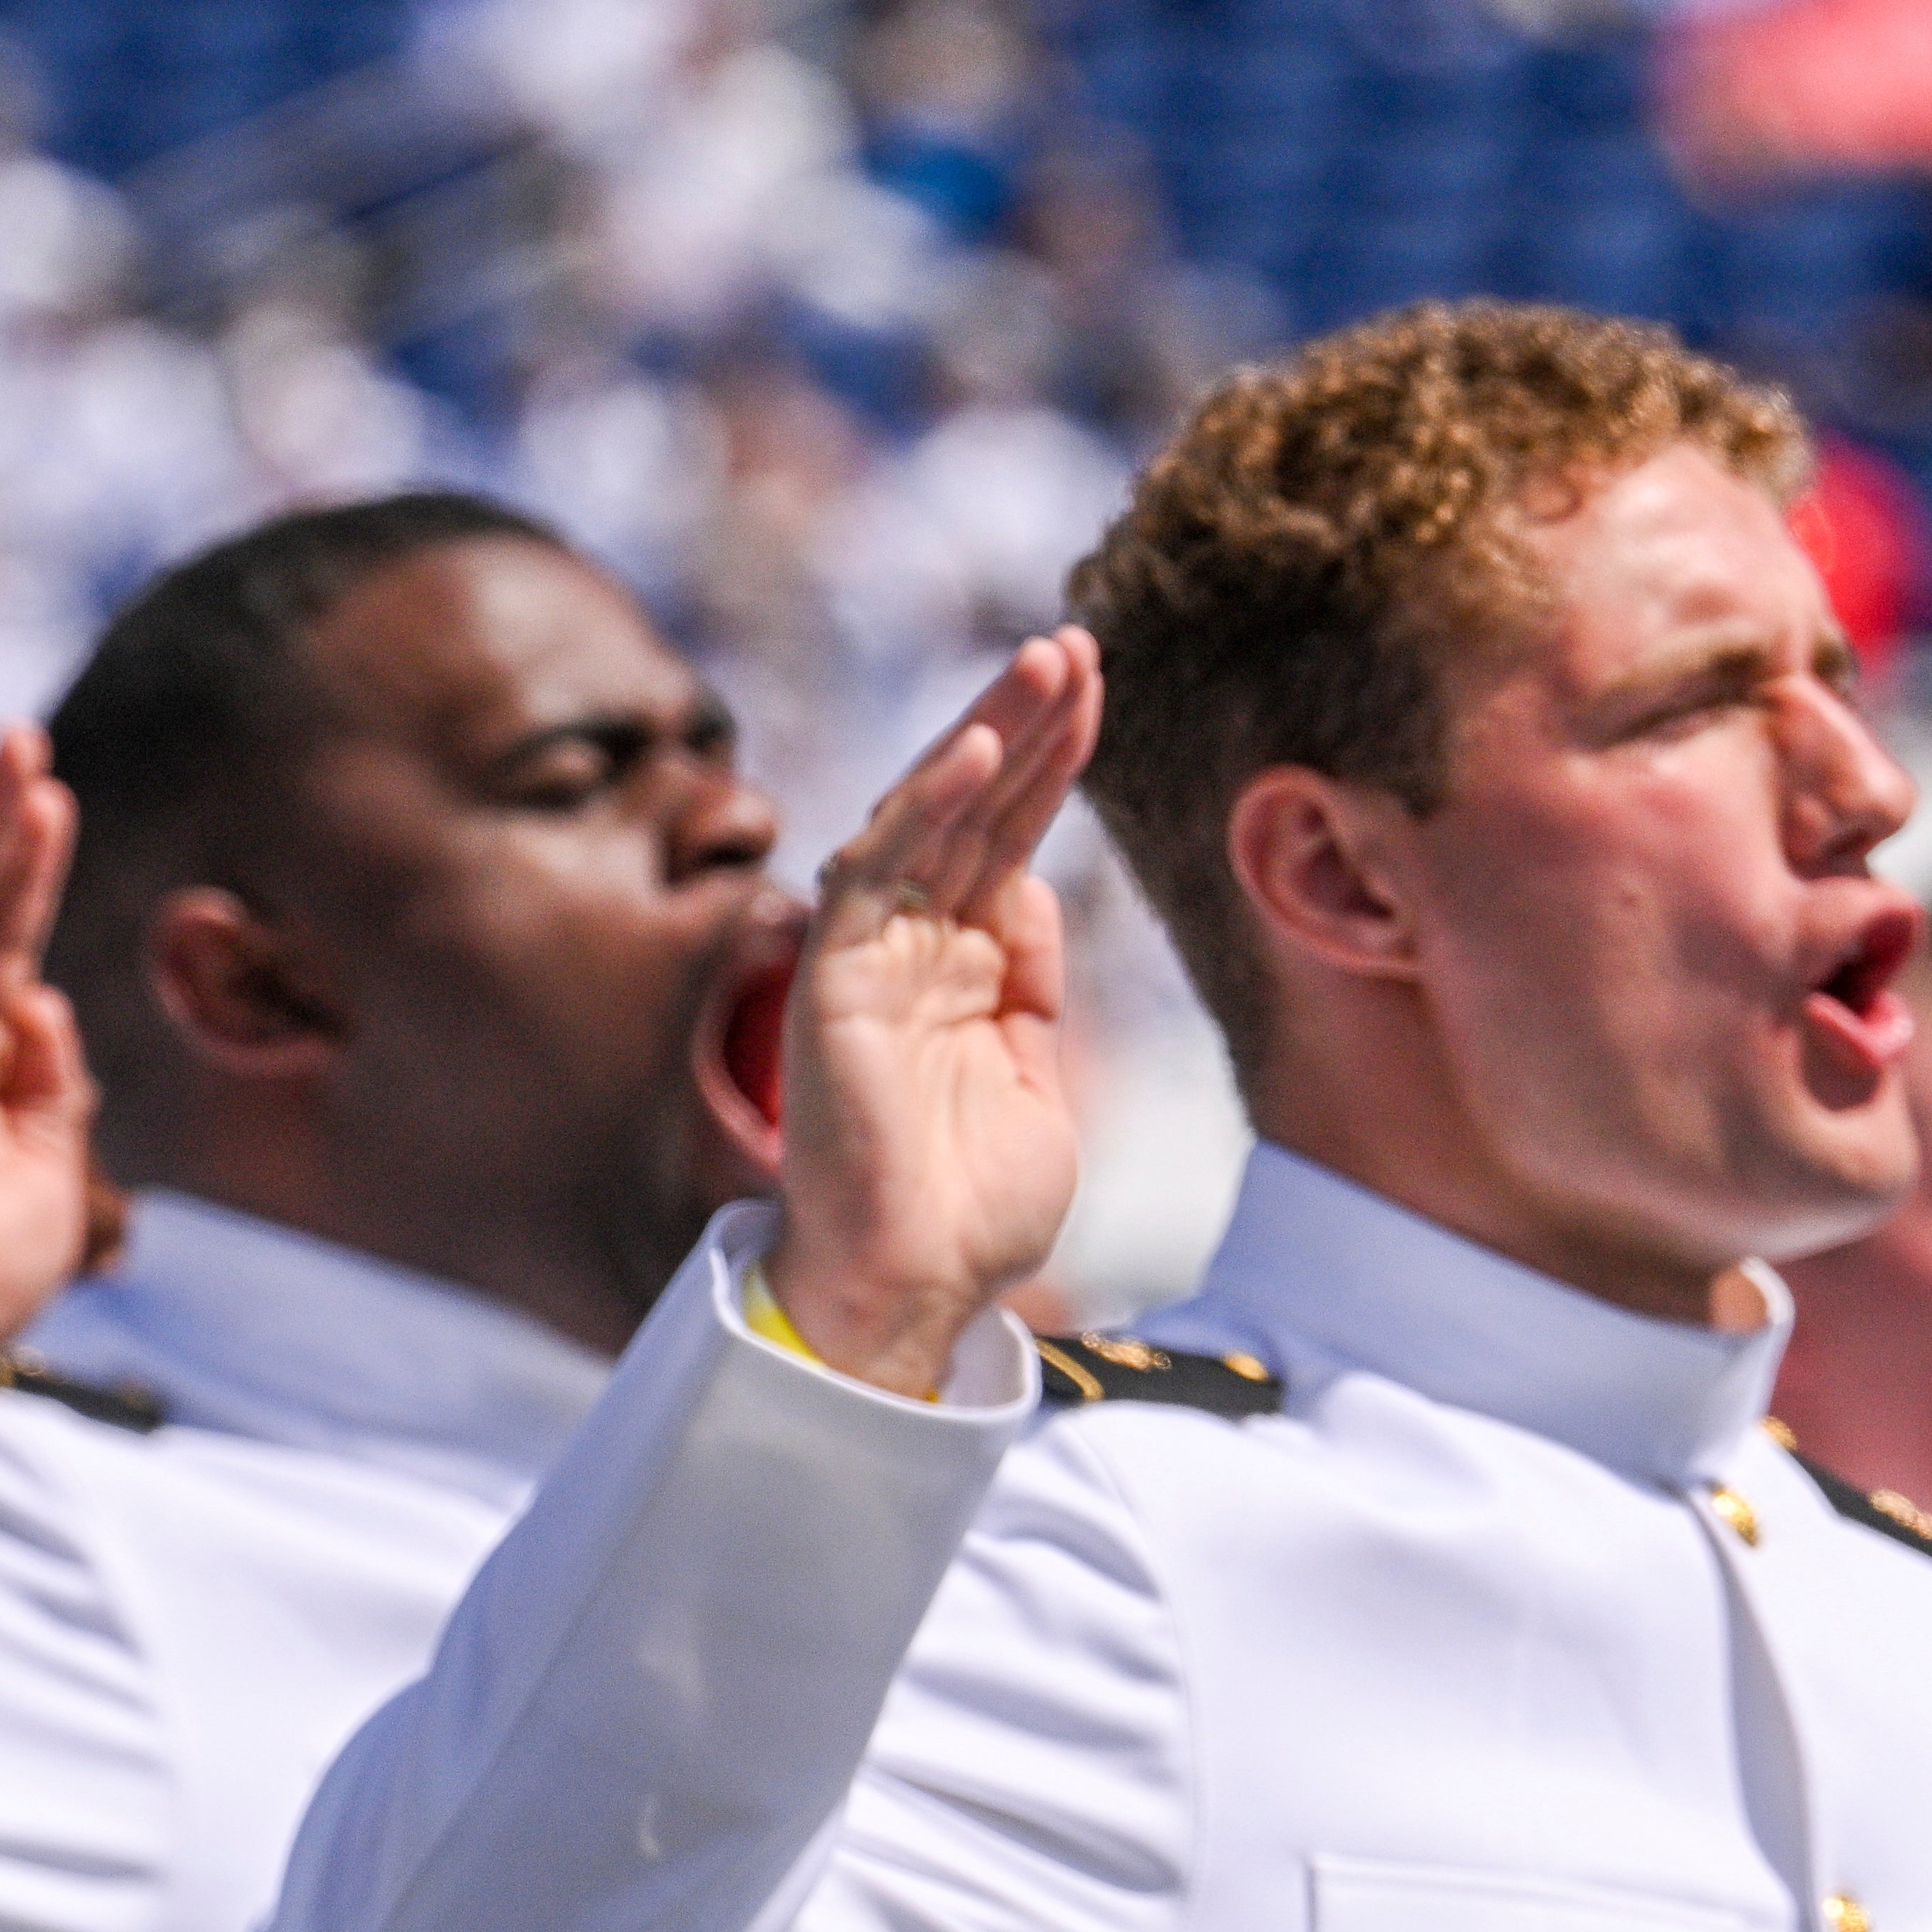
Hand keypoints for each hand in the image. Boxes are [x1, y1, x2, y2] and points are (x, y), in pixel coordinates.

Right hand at [765, 627, 1101, 1395]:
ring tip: (1043, 664)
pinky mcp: (835, 984)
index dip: (1050, 757)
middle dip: (1022, 719)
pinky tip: (973, 755)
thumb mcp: (1036, 1071)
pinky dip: (922, 813)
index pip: (1007, 831)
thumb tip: (1035, 886)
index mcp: (960, 961)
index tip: (1095, 684)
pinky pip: (876, 877)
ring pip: (924, 818)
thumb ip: (1032, 978)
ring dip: (983, 735)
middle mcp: (909, 943)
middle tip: (1075, 642)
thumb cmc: (972, 1204)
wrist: (919, 1290)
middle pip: (969, 804)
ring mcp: (869, 957)